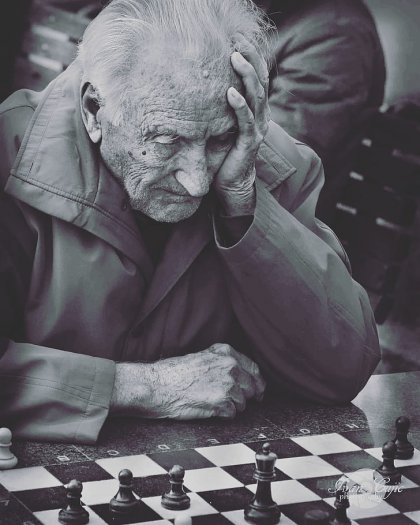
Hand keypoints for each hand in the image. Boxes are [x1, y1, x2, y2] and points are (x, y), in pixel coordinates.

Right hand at [110, 343, 265, 418]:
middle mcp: (230, 366)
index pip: (254, 369)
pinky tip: (209, 408)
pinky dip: (222, 415)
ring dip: (231, 406)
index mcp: (226, 353)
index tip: (257, 391)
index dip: (256, 383)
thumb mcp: (202, 357)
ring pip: (243, 403)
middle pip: (252, 387)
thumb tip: (239, 374)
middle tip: (230, 400)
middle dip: (244, 396)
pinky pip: (232, 414)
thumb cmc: (173, 373)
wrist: (157, 385)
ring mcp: (228, 383)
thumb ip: (222, 363)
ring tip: (212, 402)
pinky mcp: (222, 401)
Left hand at [214, 35, 269, 214]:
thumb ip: (221, 107)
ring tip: (235, 58)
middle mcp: (261, 116)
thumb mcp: (223, 124)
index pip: (257, 78)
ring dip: (246, 76)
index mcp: (256, 110)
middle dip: (250, 58)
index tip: (237, 38)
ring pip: (256, 96)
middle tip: (237, 41)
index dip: (251, 57)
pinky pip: (246, 120)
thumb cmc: (225, 153)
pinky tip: (229, 93)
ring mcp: (257, 128)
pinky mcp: (250, 142)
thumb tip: (200, 86)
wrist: (232, 183)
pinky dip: (239, 106)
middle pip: (260, 81)